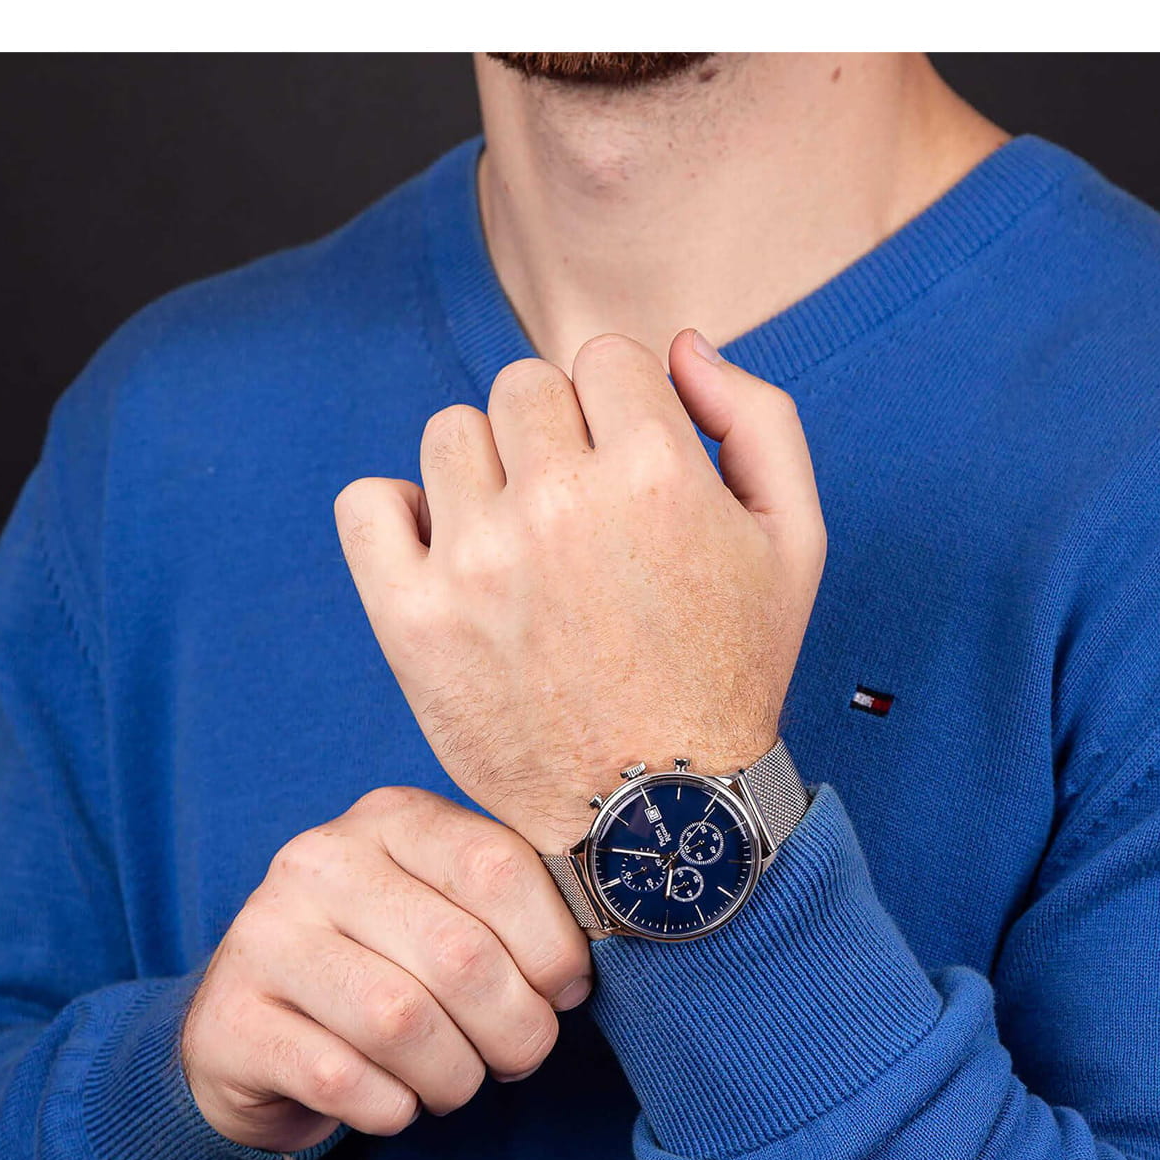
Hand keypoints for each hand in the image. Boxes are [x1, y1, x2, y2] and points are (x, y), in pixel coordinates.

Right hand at [180, 787, 591, 1151]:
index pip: (496, 867)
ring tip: (457, 1082)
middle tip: (520, 1055)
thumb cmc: (382, 966)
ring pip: (401, 1021)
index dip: (553, 946)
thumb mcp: (444, 911)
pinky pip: (343, 1079)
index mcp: (390, 819)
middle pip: (460, 954)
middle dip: (516, 1028)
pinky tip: (395, 1102)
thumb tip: (578, 975)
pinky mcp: (231, 1019)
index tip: (565, 990)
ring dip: (455, 1076)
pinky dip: (392, 1107)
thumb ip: (512, 914)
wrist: (253, 1031)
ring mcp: (264, 936)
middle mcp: (319, 862)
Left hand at [335, 329, 824, 851]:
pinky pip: (367, 503)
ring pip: (449, 433)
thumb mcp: (793, 542)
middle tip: (578, 523)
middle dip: (556, 439)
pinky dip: (398, 517)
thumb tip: (680, 346)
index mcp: (655, 472)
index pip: (604, 358)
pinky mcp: (412, 620)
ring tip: (520, 549)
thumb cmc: (728, 674)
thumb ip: (757, 418)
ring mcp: (476, 562)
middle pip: (523, 387)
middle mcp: (558, 506)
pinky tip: (448, 557)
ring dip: (485, 475)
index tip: (628, 479)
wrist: (658, 814)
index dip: (623, 414)